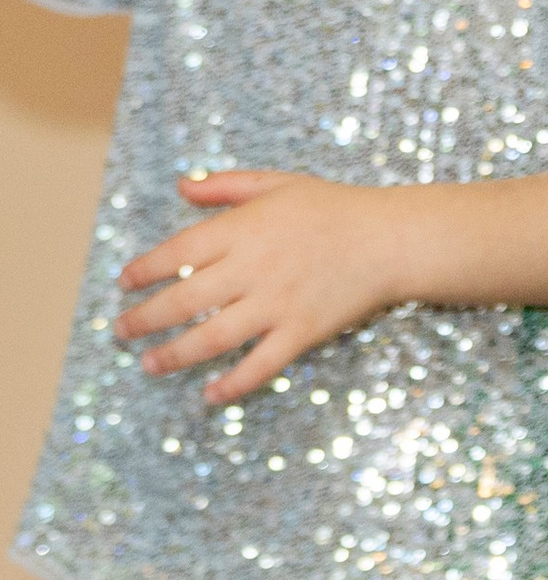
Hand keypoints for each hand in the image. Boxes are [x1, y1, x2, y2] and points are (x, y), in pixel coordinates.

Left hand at [116, 171, 413, 404]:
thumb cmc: (337, 208)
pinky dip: (233, 385)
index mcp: (245, 229)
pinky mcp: (302, 331)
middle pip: (182, 301)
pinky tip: (211, 395)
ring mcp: (277, 303)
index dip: (144, 270)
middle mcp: (253, 268)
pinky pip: (260, 365)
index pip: (177, 252)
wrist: (394, 238)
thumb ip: (226, 185)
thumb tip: (180, 188)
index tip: (125, 283)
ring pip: (211, 338)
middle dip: (143, 320)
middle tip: (122, 332)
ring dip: (173, 356)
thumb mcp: (280, 183)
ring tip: (150, 365)